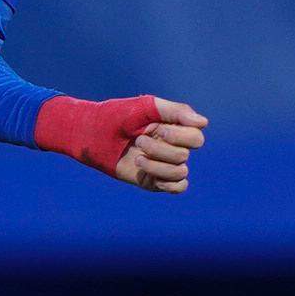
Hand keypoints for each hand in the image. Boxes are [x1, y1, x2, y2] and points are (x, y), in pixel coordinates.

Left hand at [37, 94, 209, 190]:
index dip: (178, 135)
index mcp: (173, 127)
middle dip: (161, 149)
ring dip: (156, 165)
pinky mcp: (155, 180)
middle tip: (139, 141)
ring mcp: (164, 164)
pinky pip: (178, 187)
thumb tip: (204, 123)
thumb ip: (175, 111)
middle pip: (186, 154)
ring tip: (137, 157)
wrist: (90, 135)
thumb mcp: (144, 107)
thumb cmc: (116, 117)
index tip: (157, 128)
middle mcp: (172, 146)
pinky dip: (168, 183)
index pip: (196, 136)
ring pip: (180, 172)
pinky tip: (148, 174)